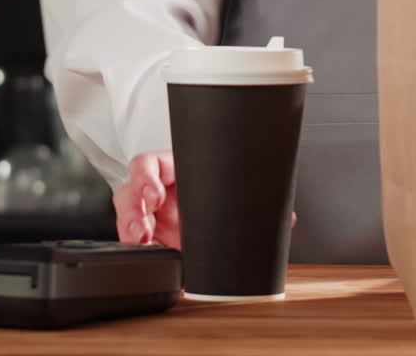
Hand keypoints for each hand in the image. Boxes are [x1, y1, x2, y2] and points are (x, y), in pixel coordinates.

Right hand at [113, 150, 297, 247]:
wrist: (217, 220)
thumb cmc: (220, 194)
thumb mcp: (235, 192)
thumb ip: (254, 199)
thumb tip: (289, 220)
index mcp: (176, 168)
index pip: (150, 163)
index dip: (146, 177)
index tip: (156, 194)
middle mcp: (158, 188)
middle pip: (131, 189)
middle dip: (133, 208)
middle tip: (144, 228)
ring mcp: (150, 212)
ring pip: (126, 213)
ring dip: (130, 227)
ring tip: (143, 241)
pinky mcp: (148, 234)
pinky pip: (132, 238)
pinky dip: (135, 246)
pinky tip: (147, 252)